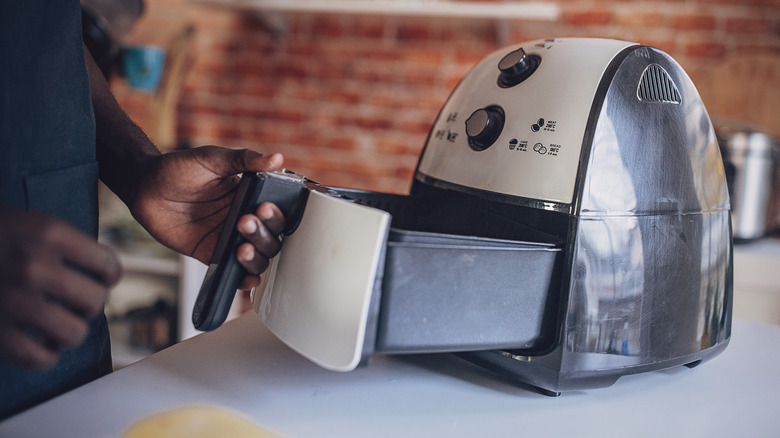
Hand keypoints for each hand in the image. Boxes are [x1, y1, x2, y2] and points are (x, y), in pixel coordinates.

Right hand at [0, 208, 120, 368]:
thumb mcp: (31, 223)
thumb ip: (68, 245)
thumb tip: (105, 275)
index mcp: (48, 234)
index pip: (108, 265)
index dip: (108, 275)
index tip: (99, 278)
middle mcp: (34, 266)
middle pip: (96, 301)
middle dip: (89, 303)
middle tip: (75, 301)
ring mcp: (13, 300)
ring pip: (74, 333)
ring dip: (70, 331)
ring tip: (59, 323)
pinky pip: (39, 358)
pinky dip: (45, 356)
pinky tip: (38, 343)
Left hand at [129, 147, 285, 288]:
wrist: (144, 187)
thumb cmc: (177, 169)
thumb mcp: (213, 158)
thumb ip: (245, 160)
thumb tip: (276, 159)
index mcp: (250, 197)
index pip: (276, 212)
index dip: (275, 215)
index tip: (264, 207)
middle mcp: (243, 219)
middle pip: (271, 238)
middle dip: (263, 234)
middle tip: (244, 221)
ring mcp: (229, 239)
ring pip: (258, 257)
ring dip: (257, 257)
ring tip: (242, 248)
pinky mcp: (212, 255)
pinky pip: (234, 271)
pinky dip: (244, 279)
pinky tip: (247, 279)